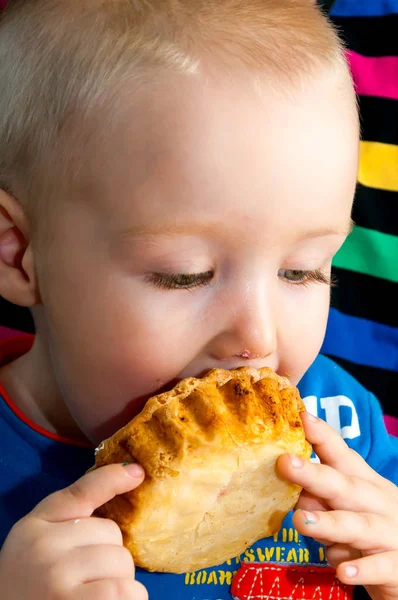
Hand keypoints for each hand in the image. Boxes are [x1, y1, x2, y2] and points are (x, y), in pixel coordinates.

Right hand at [0, 463, 146, 599]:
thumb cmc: (31, 584)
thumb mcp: (39, 543)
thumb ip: (71, 517)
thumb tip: (130, 475)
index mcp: (35, 526)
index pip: (80, 493)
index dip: (112, 479)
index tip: (137, 472)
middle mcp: (44, 546)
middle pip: (112, 533)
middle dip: (112, 556)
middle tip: (89, 579)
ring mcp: (57, 576)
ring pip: (122, 563)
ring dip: (122, 582)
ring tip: (95, 594)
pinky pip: (124, 592)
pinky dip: (129, 599)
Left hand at [278, 412, 397, 599]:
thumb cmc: (372, 528)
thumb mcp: (350, 507)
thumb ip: (322, 499)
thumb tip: (293, 495)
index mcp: (365, 483)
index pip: (342, 455)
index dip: (323, 436)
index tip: (302, 417)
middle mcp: (377, 503)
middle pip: (344, 486)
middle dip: (314, 474)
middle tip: (286, 464)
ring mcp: (389, 533)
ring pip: (357, 525)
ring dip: (329, 523)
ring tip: (301, 521)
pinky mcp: (397, 566)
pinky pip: (380, 567)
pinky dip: (362, 570)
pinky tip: (343, 572)